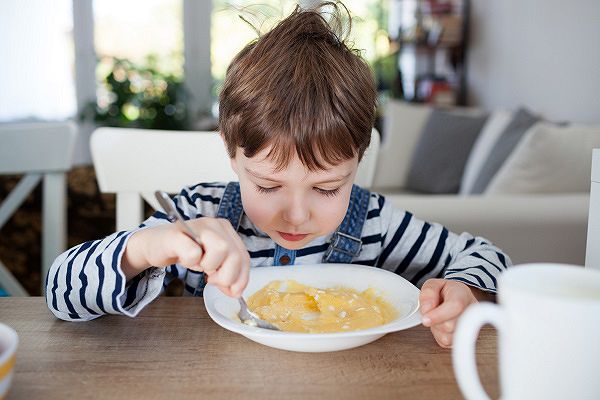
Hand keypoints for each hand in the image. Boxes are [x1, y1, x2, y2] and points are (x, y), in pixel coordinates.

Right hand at [122, 217, 249, 296]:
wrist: (155, 245)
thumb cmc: (185, 252)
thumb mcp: (212, 265)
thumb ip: (226, 275)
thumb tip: (236, 292)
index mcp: (226, 231)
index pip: (244, 257)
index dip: (241, 278)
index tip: (232, 291)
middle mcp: (215, 225)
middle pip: (236, 255)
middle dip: (226, 276)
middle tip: (211, 278)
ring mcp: (197, 227)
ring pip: (221, 249)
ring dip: (210, 266)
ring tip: (198, 265)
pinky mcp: (178, 234)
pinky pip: (194, 252)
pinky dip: (192, 262)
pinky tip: (186, 259)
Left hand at [419, 279, 483, 347]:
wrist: (458, 297)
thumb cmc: (447, 292)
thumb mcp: (434, 284)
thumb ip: (428, 293)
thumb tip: (426, 309)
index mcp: (463, 295)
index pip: (456, 306)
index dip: (438, 315)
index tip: (425, 319)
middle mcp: (470, 313)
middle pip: (449, 325)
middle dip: (435, 320)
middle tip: (433, 311)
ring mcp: (469, 328)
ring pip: (447, 337)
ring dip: (437, 328)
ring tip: (439, 317)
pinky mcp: (463, 339)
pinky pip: (445, 342)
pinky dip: (439, 335)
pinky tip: (442, 324)